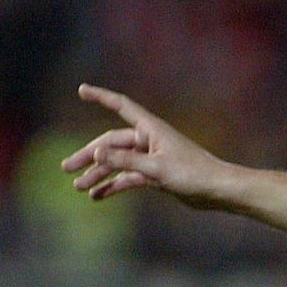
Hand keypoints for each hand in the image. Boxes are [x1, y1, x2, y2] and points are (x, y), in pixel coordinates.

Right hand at [61, 84, 234, 207]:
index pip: (121, 106)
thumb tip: (95, 152)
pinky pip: (128, 178)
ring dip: (99, 174)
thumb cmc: (193, 174)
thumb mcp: (156, 168)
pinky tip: (98, 196)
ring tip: (79, 187)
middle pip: (111, 143)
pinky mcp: (155, 175)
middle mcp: (148, 140)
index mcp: (150, 129)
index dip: (101, 97)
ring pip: (118, 163)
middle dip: (89, 156)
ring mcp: (151, 158)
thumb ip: (125, 161)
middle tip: (67, 168)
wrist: (219, 191)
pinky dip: (114, 186)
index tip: (82, 90)